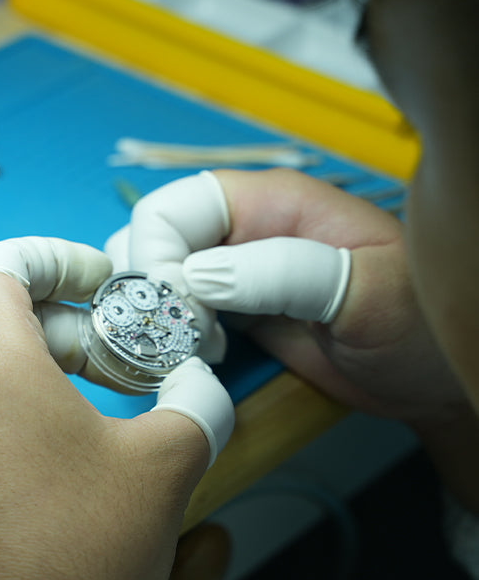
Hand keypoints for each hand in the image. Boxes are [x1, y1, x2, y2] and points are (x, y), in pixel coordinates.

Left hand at [0, 237, 232, 579]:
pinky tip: (40, 469)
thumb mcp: (165, 464)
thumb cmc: (76, 566)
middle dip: (62, 329)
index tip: (92, 278)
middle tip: (115, 362)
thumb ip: (194, 399)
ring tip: (85, 419)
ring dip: (30, 377)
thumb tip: (197, 383)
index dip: (53, 257)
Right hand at [109, 168, 468, 430]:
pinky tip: (202, 353)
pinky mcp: (233, 308)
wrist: (425, 376)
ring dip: (158, 311)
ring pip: (159, 272)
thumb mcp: (364, 291)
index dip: (159, 256)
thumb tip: (197, 275)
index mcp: (271, 202)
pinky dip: (170, 331)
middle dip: (156, 289)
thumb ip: (284, 272)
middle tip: (193, 336)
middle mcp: (244, 230)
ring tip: (198, 346)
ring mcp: (235, 270)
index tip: (183, 311)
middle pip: (154, 239)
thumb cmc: (416, 325)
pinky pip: (178, 307)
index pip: (173, 208)